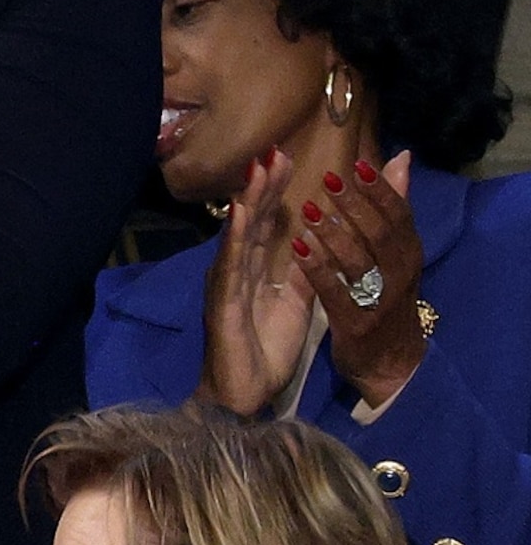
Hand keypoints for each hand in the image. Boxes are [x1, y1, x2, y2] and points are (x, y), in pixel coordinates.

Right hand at [197, 147, 315, 416]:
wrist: (241, 395)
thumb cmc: (264, 353)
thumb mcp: (296, 306)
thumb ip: (305, 273)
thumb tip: (320, 241)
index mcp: (255, 272)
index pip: (265, 224)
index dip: (274, 193)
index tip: (287, 159)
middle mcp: (236, 271)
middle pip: (250, 221)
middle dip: (262, 185)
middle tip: (274, 150)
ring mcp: (227, 283)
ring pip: (239, 234)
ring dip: (248, 200)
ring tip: (260, 168)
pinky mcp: (224, 301)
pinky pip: (231, 264)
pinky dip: (234, 236)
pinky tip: (239, 213)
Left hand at [293, 150, 426, 408]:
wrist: (390, 363)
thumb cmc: (388, 300)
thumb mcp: (395, 254)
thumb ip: (392, 209)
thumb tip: (401, 159)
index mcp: (409, 254)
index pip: (400, 215)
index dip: (380, 190)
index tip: (357, 164)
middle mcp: (400, 274)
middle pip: (381, 233)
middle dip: (355, 205)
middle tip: (329, 179)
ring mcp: (379, 301)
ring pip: (359, 262)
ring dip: (334, 235)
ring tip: (309, 211)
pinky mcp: (356, 324)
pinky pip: (336, 293)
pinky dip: (319, 270)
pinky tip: (299, 251)